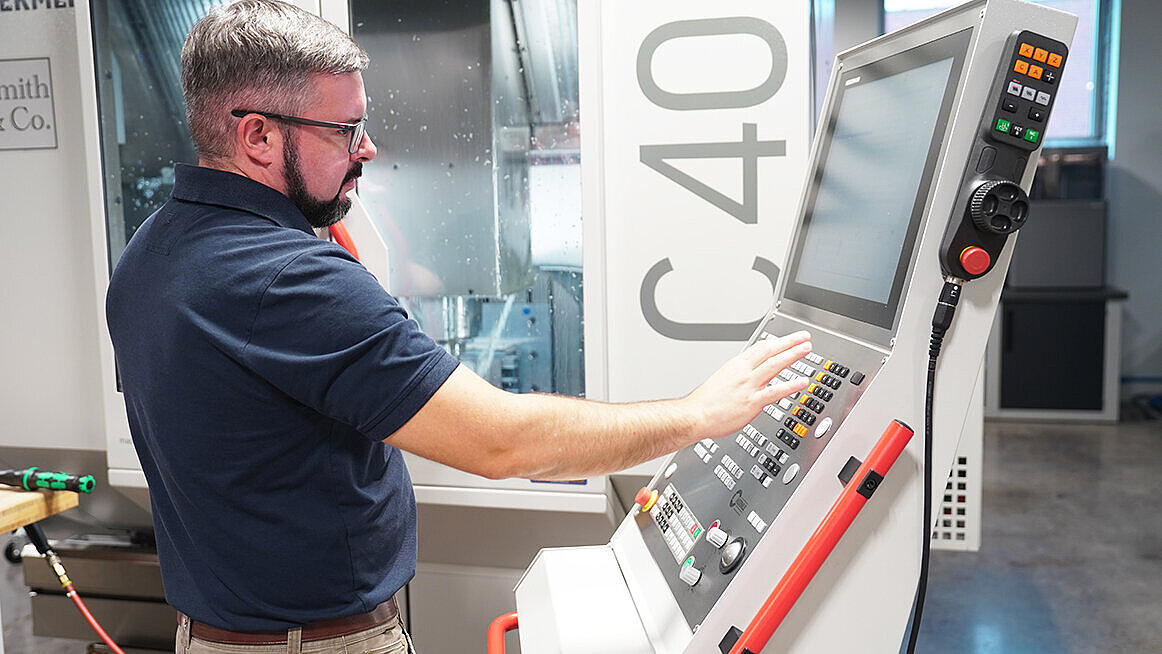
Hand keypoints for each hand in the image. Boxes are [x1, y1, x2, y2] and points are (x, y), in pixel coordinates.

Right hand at [682, 331, 811, 440]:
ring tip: (806, 349)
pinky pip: (775, 392)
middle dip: (789, 342)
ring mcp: (748, 386)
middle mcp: (743, 373)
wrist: (694, 416)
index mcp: (735, 366)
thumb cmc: (704, 403)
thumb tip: (746, 378)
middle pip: (770, 351)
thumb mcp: (721, 380)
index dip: (777, 342)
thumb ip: (737, 377)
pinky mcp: (752, 402)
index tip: (788, 339)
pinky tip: (802, 382)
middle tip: (804, 337)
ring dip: (792, 355)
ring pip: (774, 365)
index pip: (760, 348)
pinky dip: (790, 386)